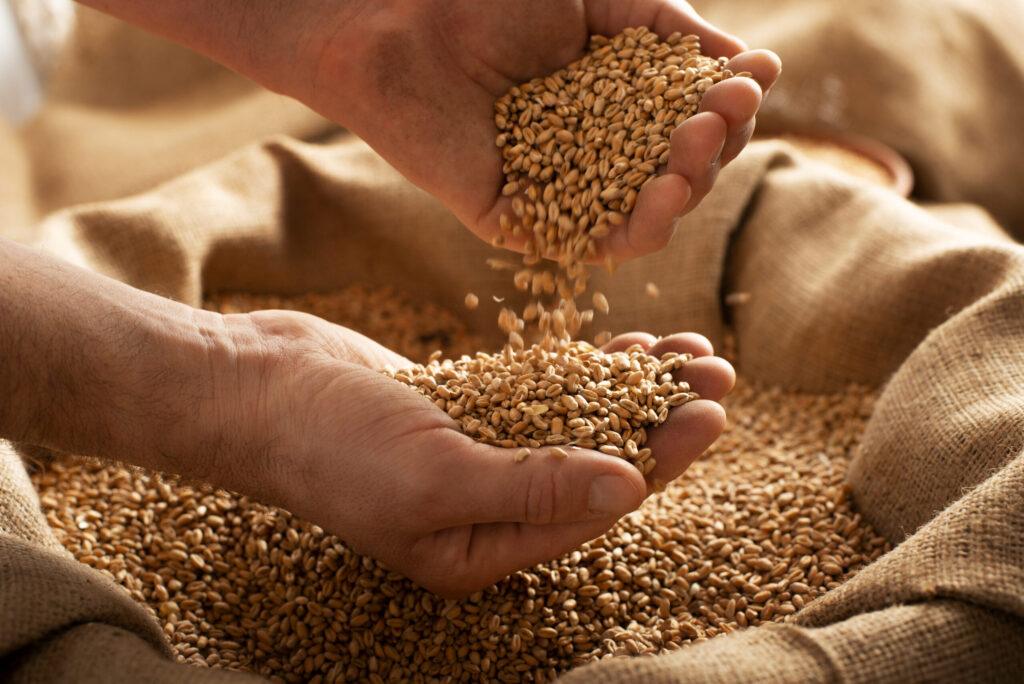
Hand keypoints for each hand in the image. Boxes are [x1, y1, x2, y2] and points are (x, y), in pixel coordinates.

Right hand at [227, 310, 733, 596]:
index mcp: (481, 548)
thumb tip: (629, 491)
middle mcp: (486, 506)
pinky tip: (628, 341)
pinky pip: (541, 389)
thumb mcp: (435, 477)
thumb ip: (532, 487)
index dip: (657, 462)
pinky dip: (583, 367)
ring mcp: (477, 450)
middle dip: (657, 419)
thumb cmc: (330, 445)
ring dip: (631, 388)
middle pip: (595, 463)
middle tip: (717, 373)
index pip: (591, 509)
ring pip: (575, 421)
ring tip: (689, 349)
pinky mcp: (466, 404)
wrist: (258, 387)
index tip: (709, 415)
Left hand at [304, 0, 780, 259]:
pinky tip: (667, 194)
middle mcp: (593, 154)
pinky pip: (590, 244)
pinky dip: (638, 227)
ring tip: (698, 146)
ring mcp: (559, 193)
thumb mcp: (607, 0)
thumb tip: (757, 68)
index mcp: (615, 106)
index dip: (728, 110)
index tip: (750, 80)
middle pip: (679, 174)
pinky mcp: (521, 222)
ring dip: (689, 187)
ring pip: (646, 216)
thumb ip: (674, 32)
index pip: (691, 123)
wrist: (401, 18)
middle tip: (725, 111)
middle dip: (715, 146)